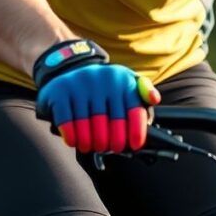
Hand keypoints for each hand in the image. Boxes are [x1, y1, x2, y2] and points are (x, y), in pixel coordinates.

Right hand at [33, 39, 160, 152]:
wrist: (69, 67)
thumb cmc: (103, 86)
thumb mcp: (126, 83)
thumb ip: (143, 92)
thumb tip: (155, 98)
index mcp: (122, 80)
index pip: (134, 110)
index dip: (136, 132)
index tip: (133, 145)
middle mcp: (103, 78)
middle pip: (111, 122)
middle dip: (112, 141)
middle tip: (109, 147)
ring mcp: (80, 83)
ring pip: (88, 125)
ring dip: (91, 142)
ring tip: (92, 146)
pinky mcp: (60, 90)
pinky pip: (67, 121)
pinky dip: (72, 136)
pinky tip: (75, 141)